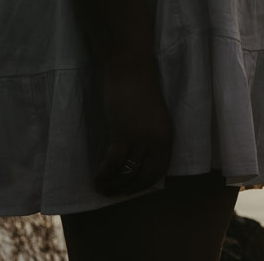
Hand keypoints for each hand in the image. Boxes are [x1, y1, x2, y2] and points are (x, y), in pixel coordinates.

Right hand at [93, 63, 173, 196]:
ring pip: (127, 172)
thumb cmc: (140, 89)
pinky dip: (103, 175)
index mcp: (167, 134)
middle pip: (143, 175)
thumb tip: (138, 158)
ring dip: (113, 185)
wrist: (131, 69)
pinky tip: (96, 179)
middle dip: (128, 189)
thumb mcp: (154, 116)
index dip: (145, 184)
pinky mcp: (122, 133)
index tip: (132, 190)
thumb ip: (151, 135)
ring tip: (102, 189)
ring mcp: (140, 137)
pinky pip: (112, 163)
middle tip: (115, 194)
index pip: (160, 169)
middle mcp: (157, 139)